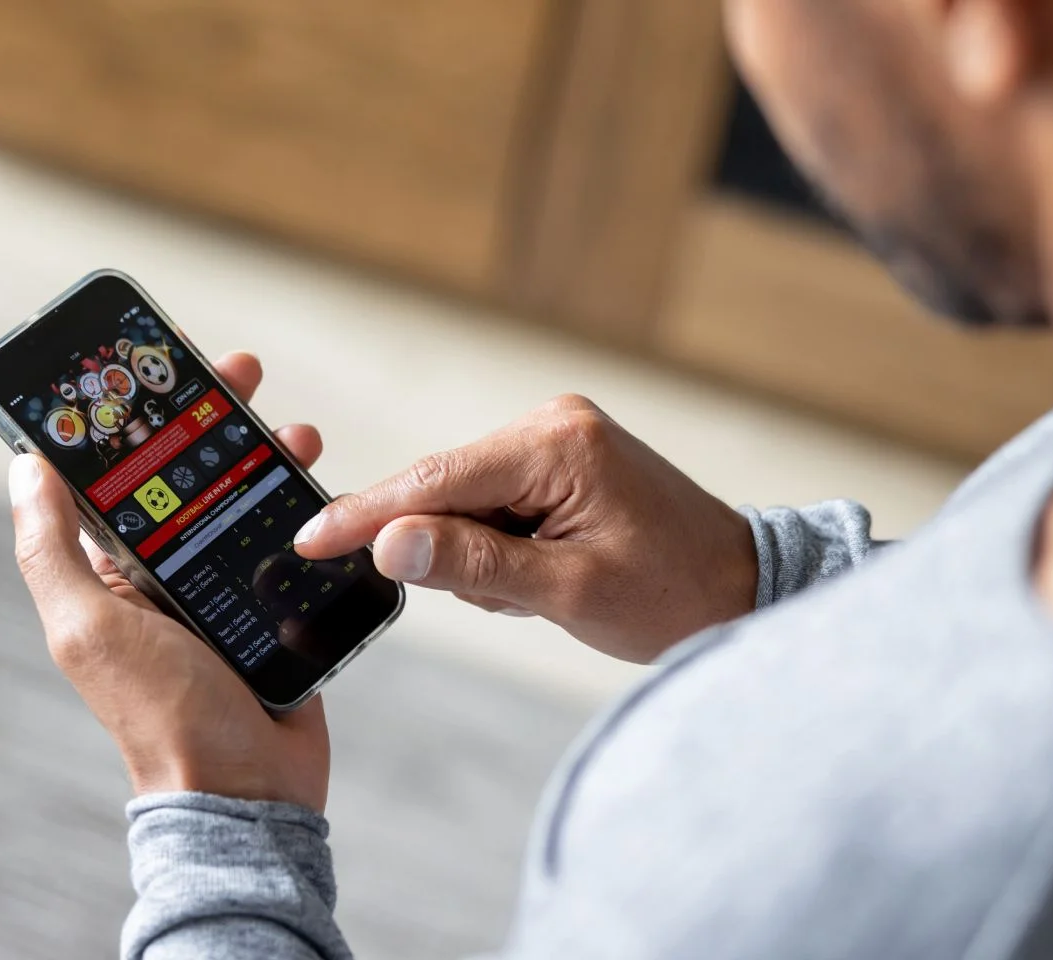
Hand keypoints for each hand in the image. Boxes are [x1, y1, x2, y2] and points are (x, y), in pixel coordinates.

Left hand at [10, 352, 329, 809]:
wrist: (246, 792)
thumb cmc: (161, 716)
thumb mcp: (88, 627)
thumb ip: (51, 550)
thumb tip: (22, 466)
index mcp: (113, 572)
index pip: (119, 473)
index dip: (136, 415)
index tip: (158, 365)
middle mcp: (166, 574)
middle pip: (188, 473)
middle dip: (212, 416)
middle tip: (242, 373)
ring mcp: (223, 590)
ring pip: (243, 498)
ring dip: (265, 453)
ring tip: (295, 427)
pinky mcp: (275, 609)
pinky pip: (290, 540)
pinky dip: (305, 505)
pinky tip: (321, 481)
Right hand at [293, 395, 756, 663]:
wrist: (743, 589)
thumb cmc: (674, 593)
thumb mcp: (569, 590)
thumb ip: (475, 565)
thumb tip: (391, 544)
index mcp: (557, 444)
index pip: (436, 477)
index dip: (368, 513)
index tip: (309, 538)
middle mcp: (552, 425)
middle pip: (445, 488)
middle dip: (452, 552)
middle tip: (516, 596)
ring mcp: (557, 441)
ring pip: (466, 505)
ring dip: (484, 560)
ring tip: (545, 590)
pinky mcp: (559, 464)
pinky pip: (494, 508)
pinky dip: (502, 551)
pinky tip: (546, 576)